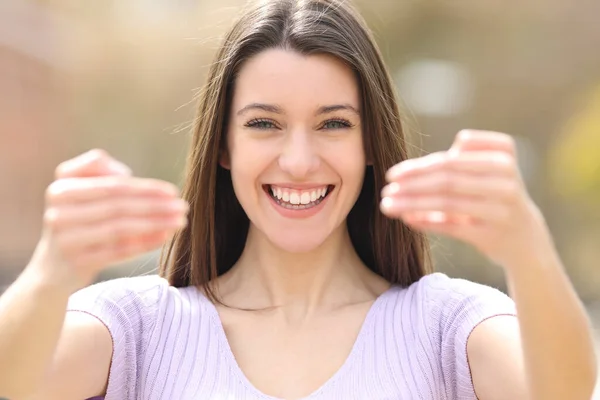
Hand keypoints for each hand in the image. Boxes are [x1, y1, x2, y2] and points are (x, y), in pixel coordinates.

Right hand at [26, 149, 187, 290]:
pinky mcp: (76, 262)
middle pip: (119, 205)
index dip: (146, 187)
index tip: (172, 191)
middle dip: (156, 205)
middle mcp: (58, 212)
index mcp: (62, 188)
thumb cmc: (77, 223)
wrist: (52, 270)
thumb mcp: (81, 194)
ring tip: (180, 222)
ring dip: (156, 223)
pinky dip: (145, 243)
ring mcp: (66, 239)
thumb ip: (103, 175)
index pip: (112, 184)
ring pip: (121, 227)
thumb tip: (128, 174)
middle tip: (184, 207)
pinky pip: (118, 251)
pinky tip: (165, 237)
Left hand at [380, 130, 553, 269]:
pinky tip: (406, 219)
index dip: (420, 165)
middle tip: (386, 188)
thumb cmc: (495, 198)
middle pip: (448, 177)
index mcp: (504, 155)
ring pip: (447, 202)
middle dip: (411, 183)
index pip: (453, 156)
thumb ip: (454, 165)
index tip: (393, 173)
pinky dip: (427, 222)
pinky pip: (452, 226)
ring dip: (412, 203)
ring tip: (387, 205)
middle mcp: (506, 179)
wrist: (527, 240)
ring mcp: (502, 208)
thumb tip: (404, 177)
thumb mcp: (486, 172)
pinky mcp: (494, 234)